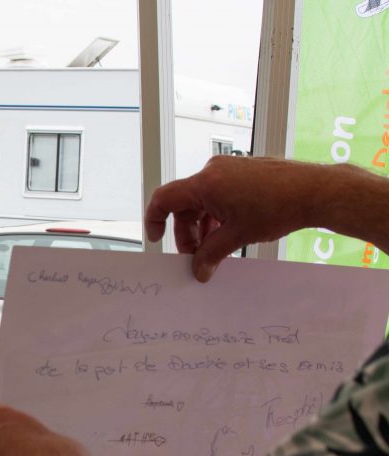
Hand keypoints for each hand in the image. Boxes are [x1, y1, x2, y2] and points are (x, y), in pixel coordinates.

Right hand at [144, 156, 320, 282]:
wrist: (316, 191)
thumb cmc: (279, 207)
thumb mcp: (238, 237)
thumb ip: (211, 255)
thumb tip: (199, 270)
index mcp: (206, 184)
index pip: (164, 199)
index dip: (154, 220)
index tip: (157, 238)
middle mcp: (214, 171)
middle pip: (185, 204)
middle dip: (188, 232)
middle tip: (197, 255)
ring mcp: (229, 169)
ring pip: (203, 200)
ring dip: (204, 225)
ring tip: (216, 246)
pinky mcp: (243, 171)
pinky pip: (219, 193)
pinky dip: (218, 214)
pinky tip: (230, 231)